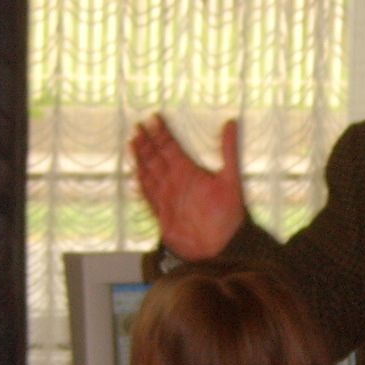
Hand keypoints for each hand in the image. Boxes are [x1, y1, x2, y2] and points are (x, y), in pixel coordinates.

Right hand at [129, 114, 245, 260]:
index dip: (162, 132)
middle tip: (138, 126)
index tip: (154, 117)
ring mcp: (168, 196)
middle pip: (157, 156)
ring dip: (141, 158)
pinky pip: (148, 195)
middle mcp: (177, 181)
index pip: (172, 146)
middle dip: (147, 141)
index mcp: (190, 171)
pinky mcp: (162, 213)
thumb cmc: (230, 214)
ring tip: (133, 141)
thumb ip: (229, 149)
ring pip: (150, 172)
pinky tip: (135, 171)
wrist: (222, 247)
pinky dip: (142, 184)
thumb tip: (232, 122)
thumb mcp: (231, 178)